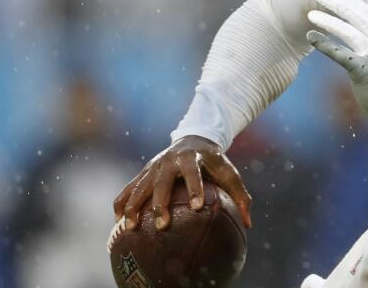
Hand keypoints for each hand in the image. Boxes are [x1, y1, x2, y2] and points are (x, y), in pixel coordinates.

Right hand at [112, 134, 251, 230]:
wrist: (193, 139)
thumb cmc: (214, 162)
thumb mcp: (229, 172)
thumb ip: (240, 195)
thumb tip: (248, 223)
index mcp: (192, 158)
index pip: (193, 172)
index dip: (195, 188)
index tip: (197, 206)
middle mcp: (169, 161)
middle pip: (162, 182)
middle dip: (160, 203)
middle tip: (162, 224)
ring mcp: (153, 167)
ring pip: (139, 186)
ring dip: (133, 206)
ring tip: (131, 227)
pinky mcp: (143, 173)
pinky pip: (128, 189)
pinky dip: (121, 204)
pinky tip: (119, 223)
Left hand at [307, 0, 367, 122]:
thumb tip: (361, 34)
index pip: (365, 11)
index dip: (348, 0)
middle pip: (356, 16)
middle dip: (336, 3)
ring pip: (348, 31)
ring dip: (328, 21)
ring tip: (311, 14)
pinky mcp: (362, 70)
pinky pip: (340, 54)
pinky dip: (325, 44)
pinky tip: (312, 36)